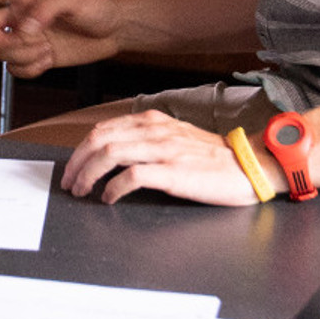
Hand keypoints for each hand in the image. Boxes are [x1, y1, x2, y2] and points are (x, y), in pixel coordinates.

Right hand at [0, 0, 121, 78]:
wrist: (112, 31)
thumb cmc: (96, 8)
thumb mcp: (76, 0)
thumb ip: (47, 8)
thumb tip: (26, 26)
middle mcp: (22, 15)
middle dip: (1, 40)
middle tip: (23, 41)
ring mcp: (26, 37)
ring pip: (2, 53)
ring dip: (23, 56)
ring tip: (46, 49)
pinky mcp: (34, 56)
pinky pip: (16, 70)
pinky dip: (29, 70)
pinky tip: (47, 60)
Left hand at [61, 109, 262, 208]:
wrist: (249, 165)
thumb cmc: (214, 157)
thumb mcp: (177, 137)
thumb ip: (148, 140)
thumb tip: (116, 154)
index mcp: (153, 121)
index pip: (103, 129)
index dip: (82, 149)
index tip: (74, 167)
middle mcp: (155, 131)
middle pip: (99, 140)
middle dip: (77, 162)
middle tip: (70, 182)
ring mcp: (163, 150)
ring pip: (109, 154)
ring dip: (89, 175)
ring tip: (83, 191)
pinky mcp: (173, 172)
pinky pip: (131, 176)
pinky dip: (113, 188)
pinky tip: (109, 198)